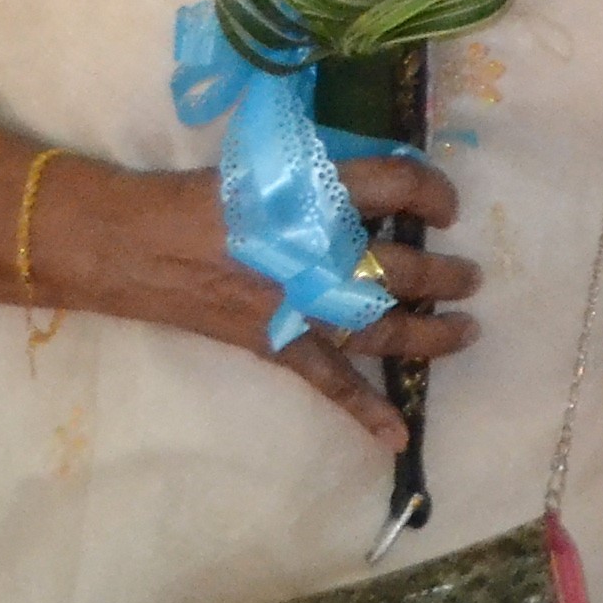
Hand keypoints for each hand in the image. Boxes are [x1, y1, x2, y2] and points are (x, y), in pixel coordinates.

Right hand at [102, 156, 479, 456]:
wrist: (132, 242)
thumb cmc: (200, 197)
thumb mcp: (271, 165)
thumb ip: (328, 174)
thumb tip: (383, 184)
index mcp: (315, 195)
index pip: (397, 185)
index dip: (432, 191)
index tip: (446, 204)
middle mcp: (315, 253)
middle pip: (402, 265)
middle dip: (444, 273)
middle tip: (470, 276)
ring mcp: (298, 305)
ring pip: (381, 324)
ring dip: (430, 332)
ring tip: (467, 330)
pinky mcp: (275, 343)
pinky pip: (328, 382)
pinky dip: (364, 410)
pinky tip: (397, 437)